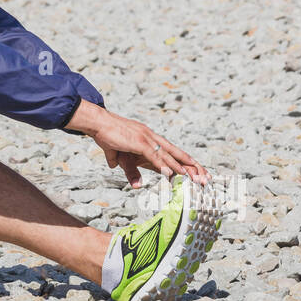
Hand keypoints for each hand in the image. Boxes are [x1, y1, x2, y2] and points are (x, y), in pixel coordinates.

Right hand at [89, 110, 210, 188]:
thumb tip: (125, 177)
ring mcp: (146, 139)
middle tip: (203, 175)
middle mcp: (152, 137)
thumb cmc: (106, 135)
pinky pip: (154, 155)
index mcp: (150, 140)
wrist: (97, 123)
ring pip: (168, 154)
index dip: (184, 162)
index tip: (195, 171)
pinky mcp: (138, 142)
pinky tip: (170, 172)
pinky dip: (163, 164)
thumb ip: (127, 169)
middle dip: (190, 164)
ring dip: (180, 166)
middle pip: (176, 152)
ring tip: (192, 176)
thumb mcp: (119, 156)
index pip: (171, 152)